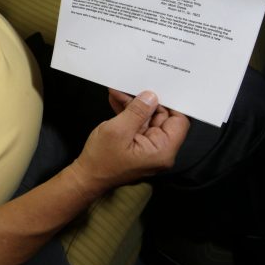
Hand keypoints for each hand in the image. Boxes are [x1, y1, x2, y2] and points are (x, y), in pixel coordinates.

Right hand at [69, 91, 189, 195]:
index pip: (179, 121)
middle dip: (145, 101)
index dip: (169, 103)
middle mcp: (160, 150)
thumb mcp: (118, 130)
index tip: (156, 88)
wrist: (86, 178)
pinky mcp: (138, 146)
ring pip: (147, 119)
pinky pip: (137, 125)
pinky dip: (128, 114)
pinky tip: (117, 102)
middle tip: (130, 86)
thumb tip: (151, 96)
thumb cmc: (101, 160)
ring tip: (118, 92)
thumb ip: (137, 112)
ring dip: (133, 106)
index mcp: (162, 150)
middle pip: (162, 118)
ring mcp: (149, 148)